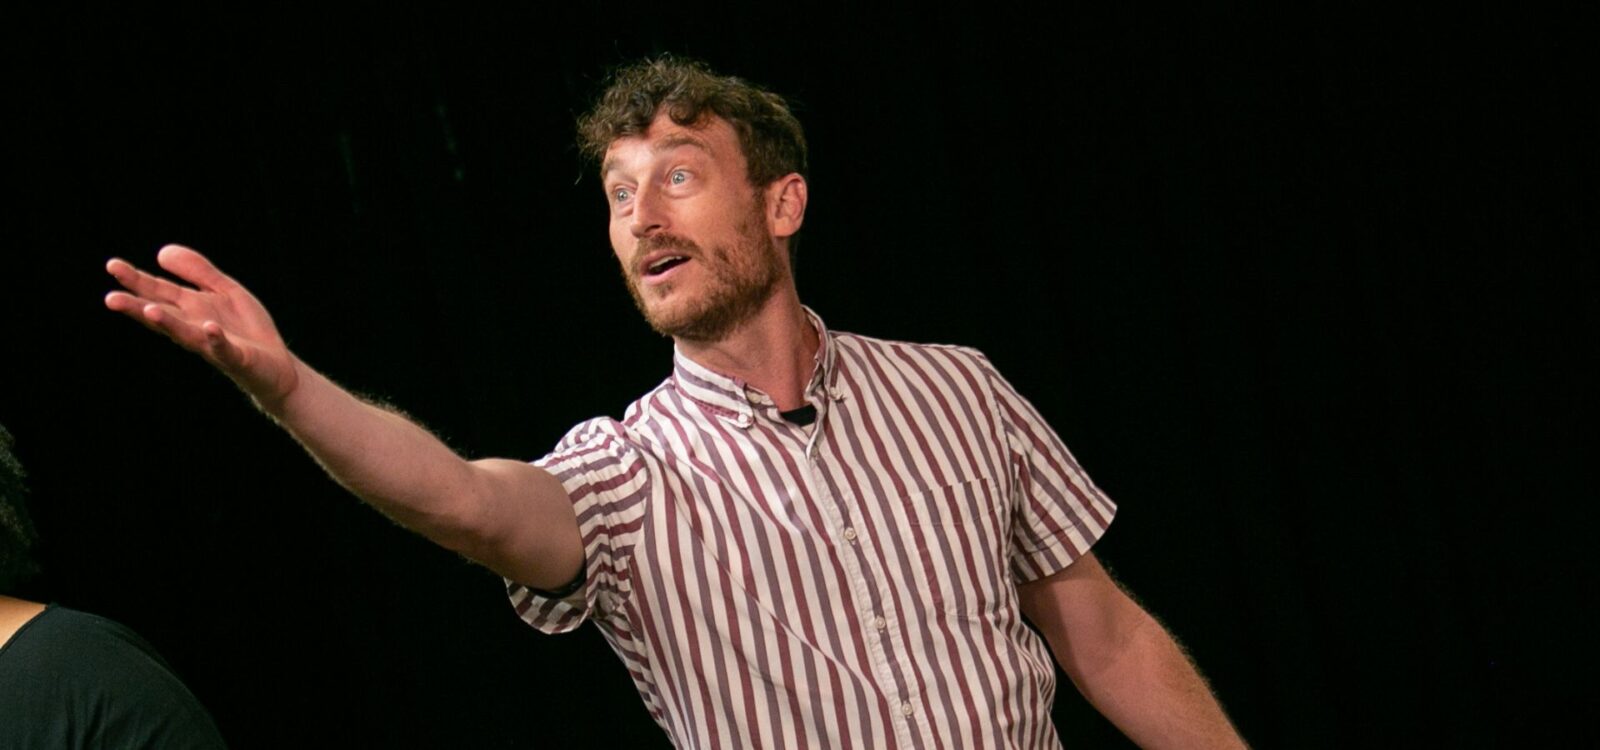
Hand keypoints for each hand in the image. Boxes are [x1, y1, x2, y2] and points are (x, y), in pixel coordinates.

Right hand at [105, 244, 299, 410]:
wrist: (277, 366)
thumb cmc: (246, 329)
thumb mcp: (224, 290)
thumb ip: (197, 271)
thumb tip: (160, 252)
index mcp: (190, 308)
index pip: (158, 292)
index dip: (136, 279)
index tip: (112, 265)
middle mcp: (194, 326)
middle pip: (162, 315)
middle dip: (137, 307)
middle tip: (111, 299)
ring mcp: (212, 344)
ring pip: (185, 334)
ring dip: (168, 324)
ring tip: (149, 311)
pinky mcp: (236, 357)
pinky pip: (223, 348)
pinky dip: (215, 339)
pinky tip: (209, 328)